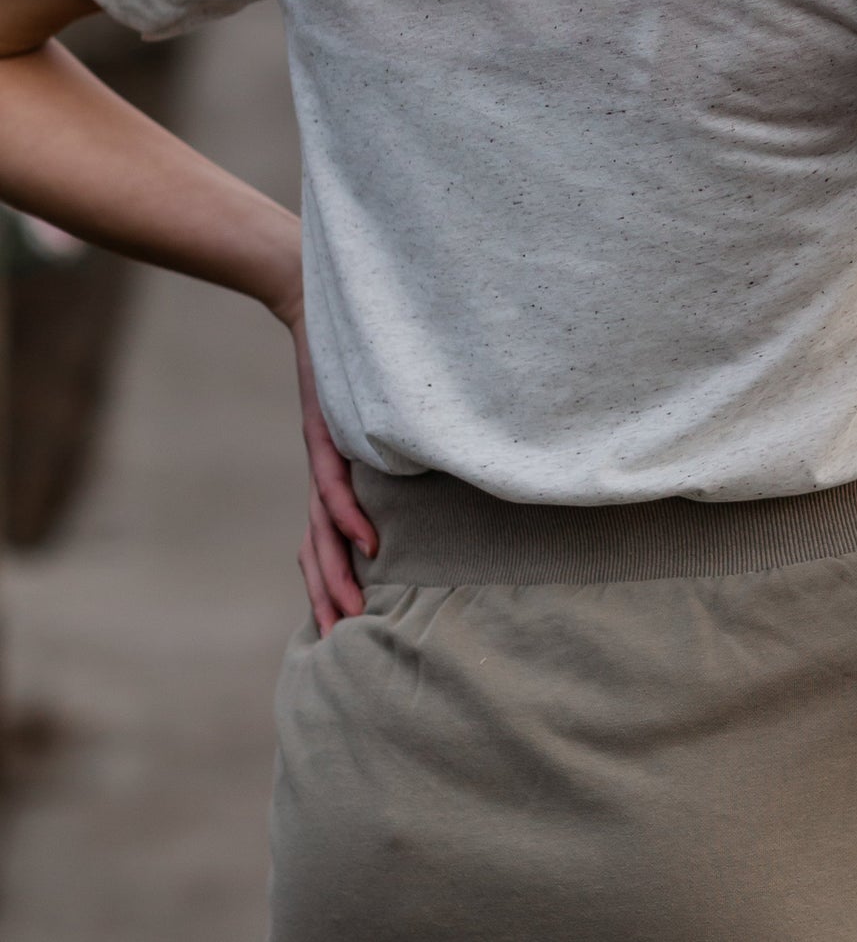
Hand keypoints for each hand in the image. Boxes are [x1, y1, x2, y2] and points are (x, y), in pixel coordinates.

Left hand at [289, 316, 376, 635]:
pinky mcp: (323, 434)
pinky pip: (333, 486)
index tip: (345, 626)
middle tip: (340, 640)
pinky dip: (349, 517)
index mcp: (333, 477)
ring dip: (334, 574)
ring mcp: (322, 457)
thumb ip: (398, 445)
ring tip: (351, 610)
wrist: (317, 308)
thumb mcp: (378, 412)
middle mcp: (323, 475)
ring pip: (320, 530)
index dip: (329, 584)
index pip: (323, 542)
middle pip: (317, 550)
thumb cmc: (356, 358)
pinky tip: (367, 544)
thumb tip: (447, 462)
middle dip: (327, 596)